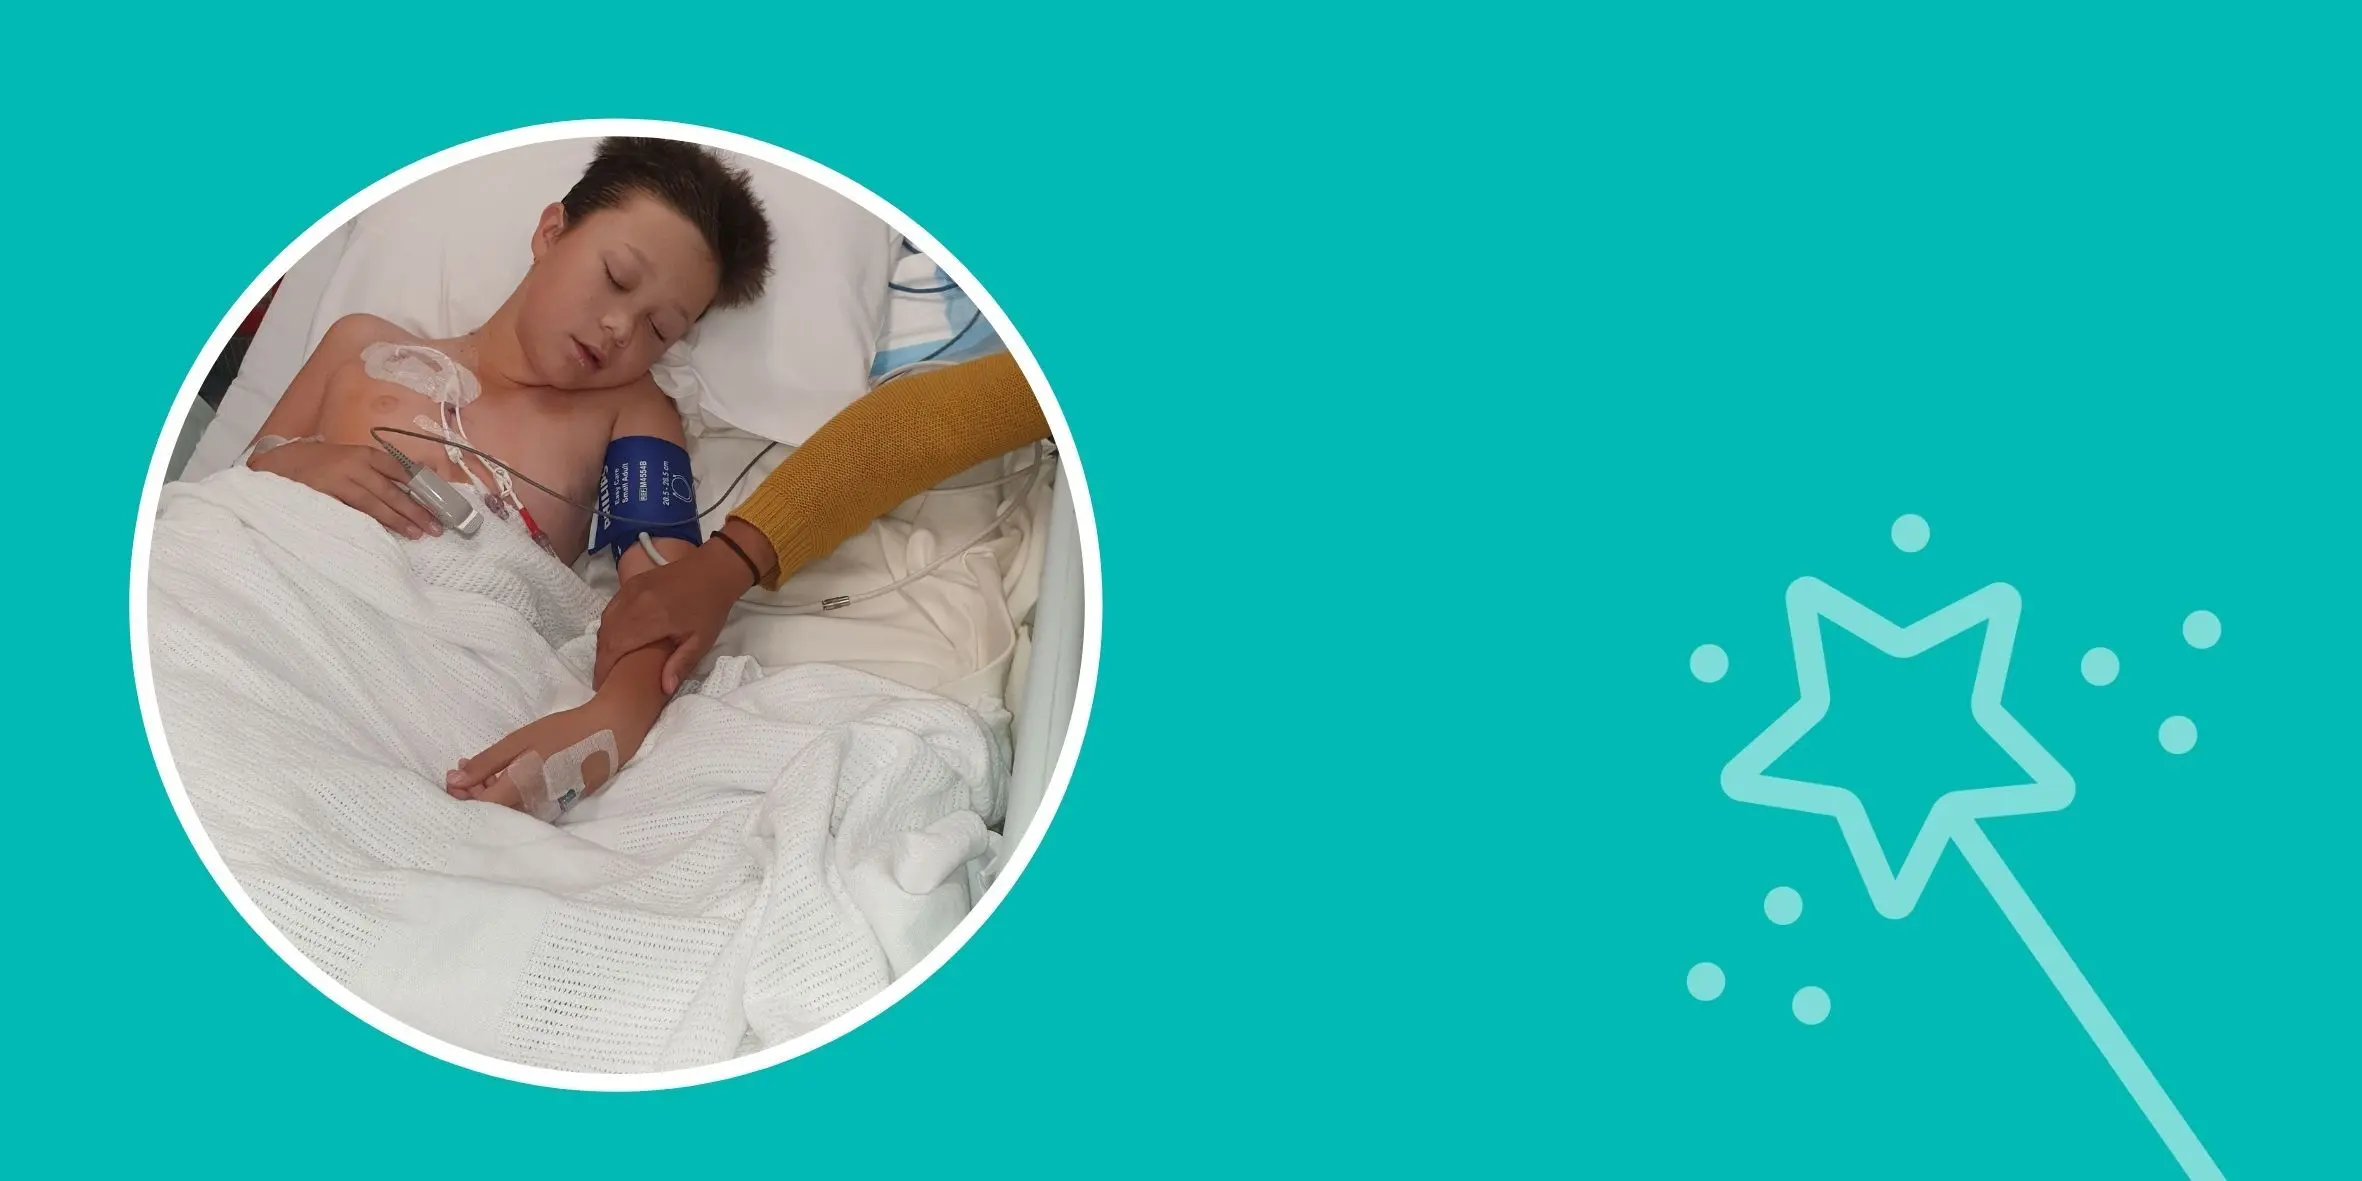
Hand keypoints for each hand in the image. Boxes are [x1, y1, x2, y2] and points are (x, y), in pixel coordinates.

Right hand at [251, 440, 442, 539]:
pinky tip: (383, 535)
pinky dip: (369, 524)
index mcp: (365, 454)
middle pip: (392, 490)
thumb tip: (412, 483)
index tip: (440, 502)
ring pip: (374, 503)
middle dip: (416, 509)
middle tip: (436, 527)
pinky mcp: (324, 495)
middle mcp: (355, 464)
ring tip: (417, 534)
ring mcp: (339, 479)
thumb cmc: (320, 464)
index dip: (421, 487)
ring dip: (397, 520)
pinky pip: (352, 512)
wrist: (278, 463)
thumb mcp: (350, 459)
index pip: (401, 470)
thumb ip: (376, 471)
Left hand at [445, 700, 623, 818]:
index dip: (460, 795)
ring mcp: (545, 809)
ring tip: (483, 769)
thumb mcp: (520, 740)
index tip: (453, 776)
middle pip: (491, 811)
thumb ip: (487, 762)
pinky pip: (523, 806)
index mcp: (519, 789)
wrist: (610, 733)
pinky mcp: (556, 806)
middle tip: (463, 768)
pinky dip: (508, 793)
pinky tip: (505, 775)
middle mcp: (531, 807)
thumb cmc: (563, 732)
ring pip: (507, 810)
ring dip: (489, 792)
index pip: (478, 806)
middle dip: (472, 791)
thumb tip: (455, 780)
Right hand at [594, 526, 764, 693]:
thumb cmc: (710, 607)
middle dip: (601, 659)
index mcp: (651, 618)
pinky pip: (610, 609)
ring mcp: (630, 591)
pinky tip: (615, 638)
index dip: (604, 668)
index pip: (615, 646)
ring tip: (609, 662)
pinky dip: (608, 626)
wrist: (712, 569)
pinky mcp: (630, 583)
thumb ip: (681, 664)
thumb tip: (665, 689)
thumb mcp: (701, 640)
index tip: (602, 686)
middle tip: (604, 678)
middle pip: (606, 635)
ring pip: (605, 621)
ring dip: (604, 643)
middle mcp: (634, 603)